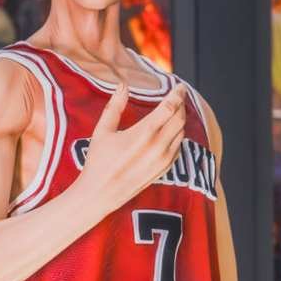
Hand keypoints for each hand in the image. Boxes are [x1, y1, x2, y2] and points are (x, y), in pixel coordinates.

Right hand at [75, 79, 188, 216]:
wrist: (100, 194)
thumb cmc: (98, 162)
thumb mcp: (102, 131)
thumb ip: (115, 106)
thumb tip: (123, 86)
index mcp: (143, 133)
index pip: (170, 107)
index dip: (177, 94)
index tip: (179, 86)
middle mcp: (157, 146)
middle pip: (180, 118)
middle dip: (181, 104)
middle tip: (178, 96)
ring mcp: (163, 160)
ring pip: (182, 133)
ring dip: (180, 119)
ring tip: (174, 111)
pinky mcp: (164, 170)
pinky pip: (179, 148)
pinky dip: (178, 136)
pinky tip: (171, 131)